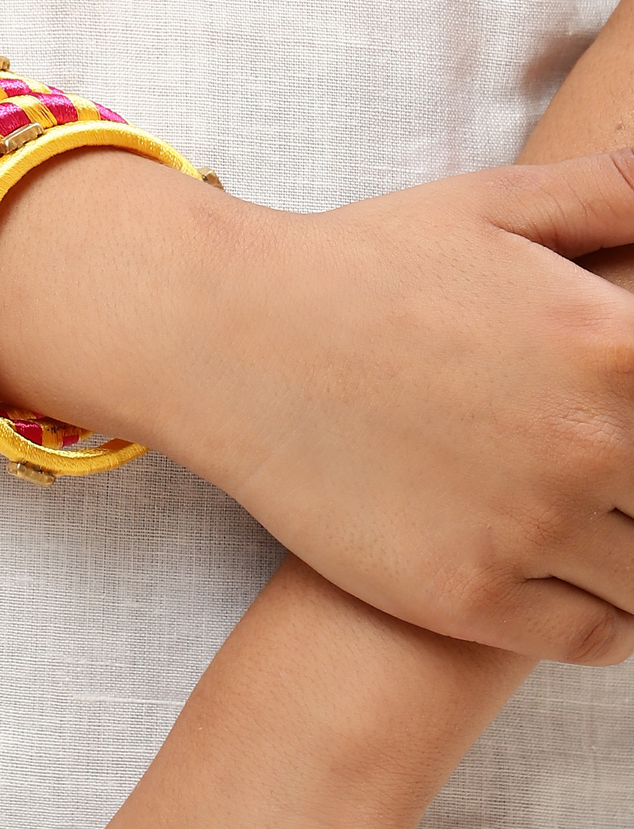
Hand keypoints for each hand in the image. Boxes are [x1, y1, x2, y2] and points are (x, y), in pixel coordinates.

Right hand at [0, 148, 633, 662]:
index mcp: (617, 345)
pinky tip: (586, 585)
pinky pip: (594, 637)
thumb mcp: (493, 202)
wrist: (235, 341)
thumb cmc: (363, 266)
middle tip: (611, 473)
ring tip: (606, 528)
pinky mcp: (469, 596)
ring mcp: (529, 530)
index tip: (632, 425)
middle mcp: (587, 444)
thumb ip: (610, 192)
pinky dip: (610, 621)